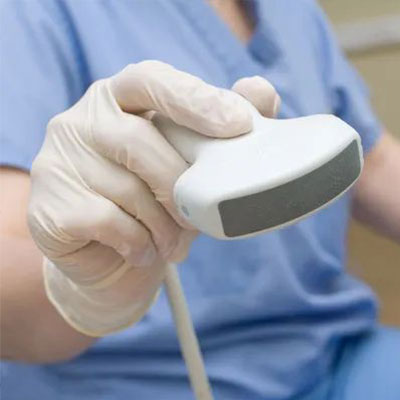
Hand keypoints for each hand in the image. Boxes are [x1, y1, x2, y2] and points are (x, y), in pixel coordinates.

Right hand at [28, 61, 278, 335]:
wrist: (110, 256)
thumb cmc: (154, 201)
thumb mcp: (188, 162)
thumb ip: (223, 124)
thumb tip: (260, 92)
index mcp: (118, 99)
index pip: (152, 81)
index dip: (195, 99)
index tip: (238, 125)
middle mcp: (81, 122)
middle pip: (139, 141)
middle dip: (180, 185)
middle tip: (201, 216)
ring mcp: (59, 162)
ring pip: (127, 189)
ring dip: (165, 224)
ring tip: (177, 243)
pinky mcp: (49, 208)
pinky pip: (107, 221)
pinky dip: (139, 242)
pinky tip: (146, 251)